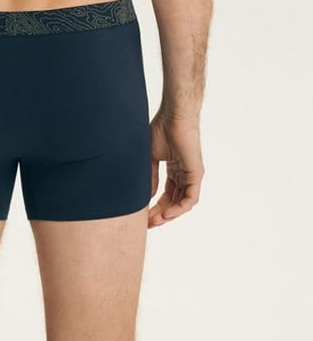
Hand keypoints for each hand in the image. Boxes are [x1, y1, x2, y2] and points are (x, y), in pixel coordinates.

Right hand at [148, 108, 204, 228]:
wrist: (173, 116)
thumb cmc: (161, 129)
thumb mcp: (151, 158)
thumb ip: (151, 177)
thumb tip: (148, 196)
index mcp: (174, 170)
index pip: (166, 195)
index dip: (155, 206)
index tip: (143, 216)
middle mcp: (184, 175)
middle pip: (173, 202)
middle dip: (160, 214)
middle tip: (147, 224)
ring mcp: (191, 175)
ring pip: (182, 203)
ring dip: (169, 215)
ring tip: (154, 221)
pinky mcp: (196, 174)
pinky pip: (190, 198)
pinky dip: (178, 208)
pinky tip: (166, 213)